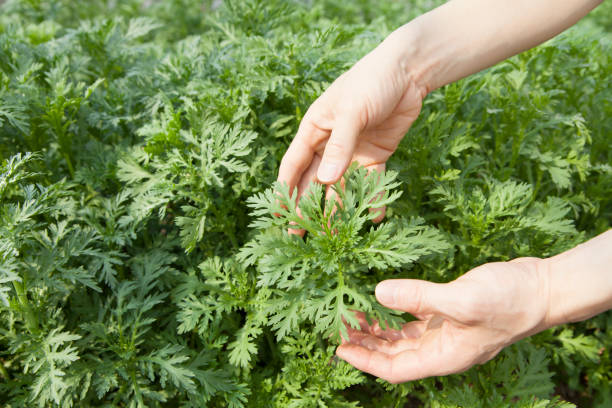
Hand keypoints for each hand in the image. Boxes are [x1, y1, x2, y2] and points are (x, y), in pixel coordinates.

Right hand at [277, 34, 426, 226]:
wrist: (408, 72)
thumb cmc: (370, 81)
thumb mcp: (351, 111)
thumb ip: (340, 146)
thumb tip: (326, 180)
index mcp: (314, 130)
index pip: (294, 165)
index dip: (284, 190)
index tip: (277, 214)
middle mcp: (330, 145)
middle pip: (313, 182)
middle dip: (305, 208)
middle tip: (297, 235)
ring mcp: (353, 153)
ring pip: (341, 187)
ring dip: (337, 209)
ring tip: (334, 234)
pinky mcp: (376, 157)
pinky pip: (370, 183)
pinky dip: (371, 199)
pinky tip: (372, 217)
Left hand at [336, 258, 550, 382]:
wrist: (541, 288)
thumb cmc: (509, 301)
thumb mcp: (461, 299)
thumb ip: (419, 297)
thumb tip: (378, 293)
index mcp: (444, 357)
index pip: (394, 369)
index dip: (365, 360)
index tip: (339, 348)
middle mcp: (441, 349)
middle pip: (393, 354)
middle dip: (365, 343)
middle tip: (339, 326)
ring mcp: (445, 332)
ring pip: (402, 338)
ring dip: (378, 329)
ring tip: (353, 313)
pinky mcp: (449, 313)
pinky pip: (414, 319)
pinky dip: (396, 313)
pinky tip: (382, 301)